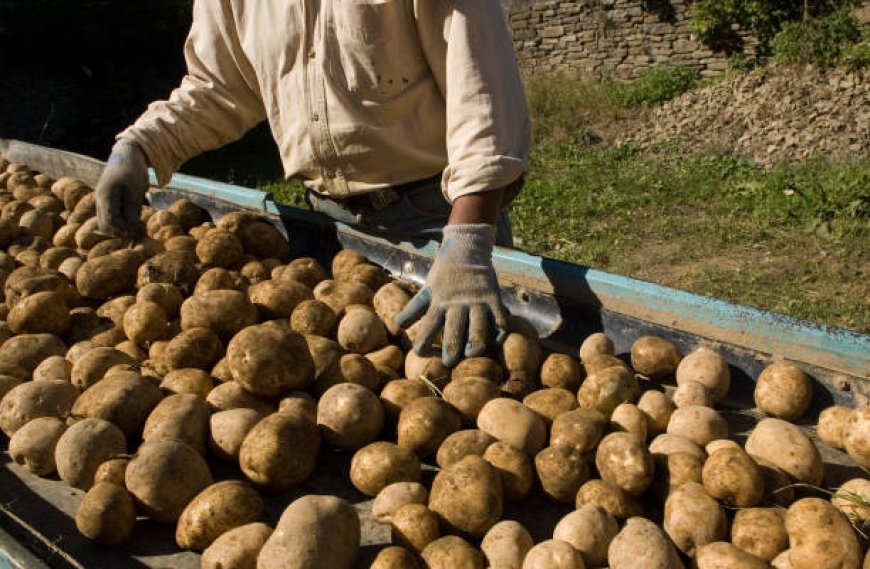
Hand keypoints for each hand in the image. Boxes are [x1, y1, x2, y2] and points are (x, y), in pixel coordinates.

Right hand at [95, 138, 148, 237]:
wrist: (127, 154)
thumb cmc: (133, 171)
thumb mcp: (136, 190)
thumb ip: (132, 209)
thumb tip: (129, 227)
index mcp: (106, 196)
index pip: (110, 223)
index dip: (124, 230)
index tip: (138, 227)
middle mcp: (100, 199)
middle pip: (105, 225)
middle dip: (121, 230)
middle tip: (137, 226)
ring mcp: (101, 198)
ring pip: (106, 221)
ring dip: (121, 224)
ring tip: (136, 219)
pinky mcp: (106, 198)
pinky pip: (110, 214)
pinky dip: (120, 218)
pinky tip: (133, 213)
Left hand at [395, 223, 508, 366]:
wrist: (467, 248)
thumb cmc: (445, 273)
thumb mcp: (427, 288)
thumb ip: (414, 308)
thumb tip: (398, 326)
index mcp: (439, 301)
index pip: (429, 325)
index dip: (424, 342)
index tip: (420, 354)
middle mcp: (458, 302)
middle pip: (455, 330)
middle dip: (451, 349)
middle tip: (449, 363)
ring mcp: (477, 300)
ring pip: (479, 328)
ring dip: (476, 344)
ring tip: (472, 354)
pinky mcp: (494, 297)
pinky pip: (499, 319)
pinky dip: (498, 332)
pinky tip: (495, 342)